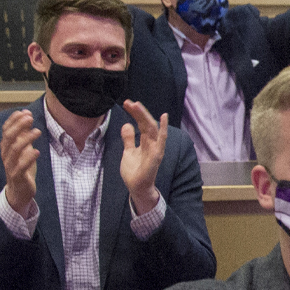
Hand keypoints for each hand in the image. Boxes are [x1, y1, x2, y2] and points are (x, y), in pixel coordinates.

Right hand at [0, 108, 41, 212]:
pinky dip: (28, 158)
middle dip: (18, 125)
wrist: (19, 191)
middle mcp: (6, 155)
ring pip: (14, 150)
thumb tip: (26, 114)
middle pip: (8, 137)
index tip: (24, 112)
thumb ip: (24, 133)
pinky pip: (20, 166)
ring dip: (26, 138)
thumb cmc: (22, 167)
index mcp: (6, 147)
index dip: (13, 120)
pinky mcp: (17, 176)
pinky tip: (37, 151)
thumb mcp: (24, 148)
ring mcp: (10, 165)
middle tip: (30, 117)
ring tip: (38, 131)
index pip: (6, 130)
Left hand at [117, 100, 165, 214]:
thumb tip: (127, 124)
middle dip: (138, 112)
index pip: (141, 123)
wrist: (136, 188)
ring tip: (137, 105)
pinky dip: (163, 128)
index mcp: (145, 141)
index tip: (126, 104)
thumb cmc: (134, 171)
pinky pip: (161, 140)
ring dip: (145, 116)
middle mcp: (152, 142)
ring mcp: (155, 148)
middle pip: (146, 123)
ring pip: (151, 128)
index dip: (135, 113)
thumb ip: (129, 139)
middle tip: (129, 102)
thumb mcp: (128, 152)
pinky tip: (163, 117)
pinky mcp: (156, 155)